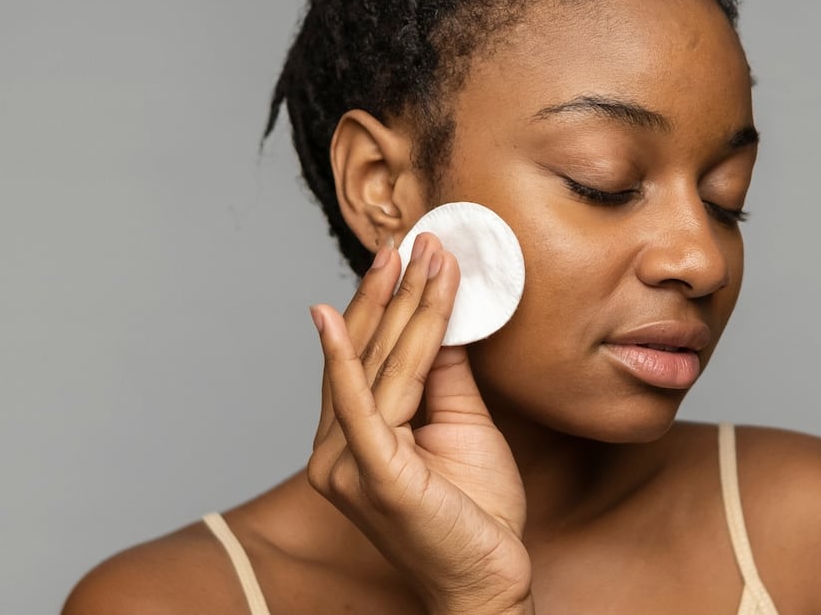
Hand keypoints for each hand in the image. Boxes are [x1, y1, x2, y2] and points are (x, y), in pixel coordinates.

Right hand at [308, 234, 533, 614]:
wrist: (487, 580)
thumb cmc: (472, 514)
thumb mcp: (461, 425)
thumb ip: (444, 374)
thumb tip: (444, 316)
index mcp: (353, 439)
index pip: (366, 357)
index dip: (384, 303)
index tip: (407, 252)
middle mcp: (336, 450)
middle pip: (366, 353)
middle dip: (390, 291)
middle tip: (409, 238)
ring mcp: (349, 464)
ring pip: (378, 367)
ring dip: (399, 306)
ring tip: (418, 256)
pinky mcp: (374, 475)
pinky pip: (359, 405)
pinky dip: (344, 359)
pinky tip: (333, 318)